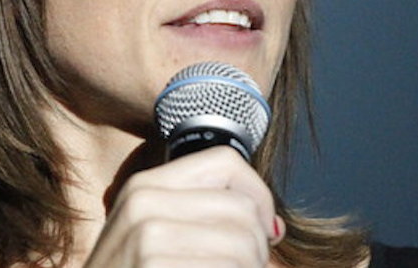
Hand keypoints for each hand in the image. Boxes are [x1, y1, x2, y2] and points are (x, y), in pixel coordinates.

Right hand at [84, 146, 283, 267]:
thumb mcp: (152, 235)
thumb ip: (201, 215)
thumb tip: (274, 226)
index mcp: (145, 185)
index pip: (225, 161)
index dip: (258, 194)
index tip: (264, 228)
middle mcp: (143, 203)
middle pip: (243, 209)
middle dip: (259, 247)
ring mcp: (147, 238)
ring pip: (243, 246)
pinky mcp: (156, 267)